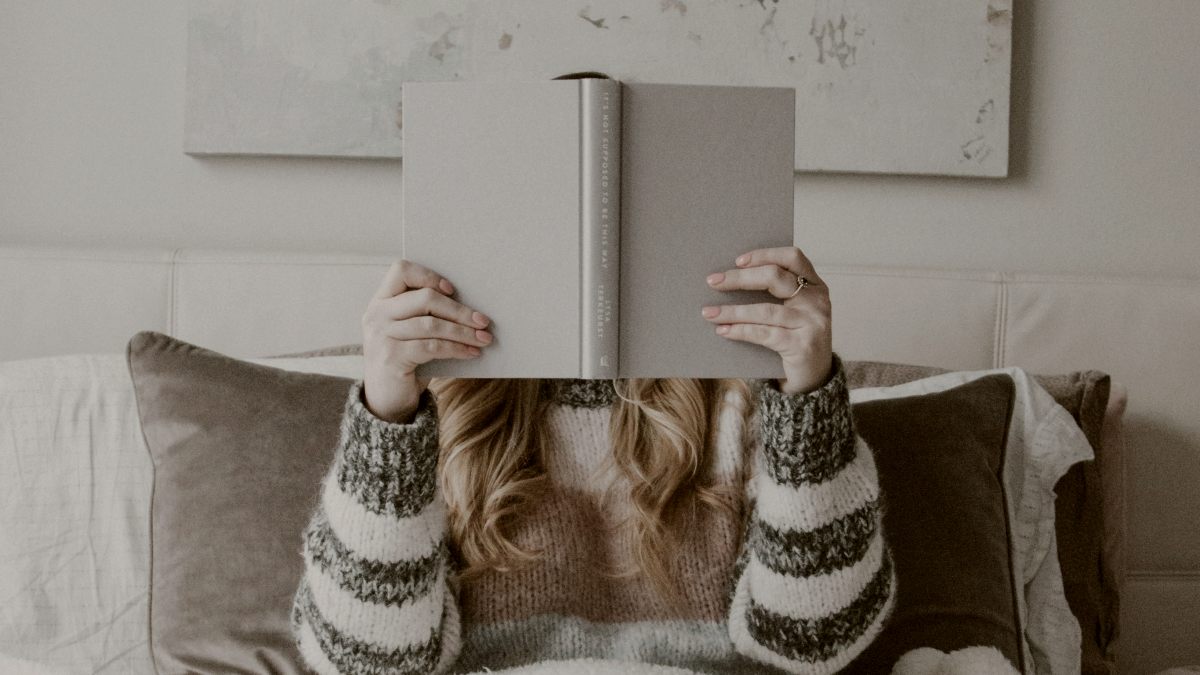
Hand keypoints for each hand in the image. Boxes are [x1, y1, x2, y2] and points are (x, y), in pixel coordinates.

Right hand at [361, 259, 493, 422]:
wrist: (386, 401)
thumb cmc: (406, 361)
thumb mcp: (410, 332)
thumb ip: (426, 314)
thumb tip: (471, 307)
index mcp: (381, 301)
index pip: (401, 270)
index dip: (429, 276)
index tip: (452, 289)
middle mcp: (377, 315)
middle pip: (425, 298)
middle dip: (459, 310)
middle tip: (483, 321)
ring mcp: (381, 336)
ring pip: (432, 324)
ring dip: (463, 331)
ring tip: (484, 339)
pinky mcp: (391, 357)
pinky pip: (432, 347)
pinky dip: (456, 348)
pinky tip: (471, 353)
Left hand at [701, 246, 832, 395]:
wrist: (815, 377)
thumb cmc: (796, 337)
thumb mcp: (792, 311)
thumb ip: (774, 294)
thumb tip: (728, 280)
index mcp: (815, 285)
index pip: (792, 257)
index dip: (764, 255)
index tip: (737, 260)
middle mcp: (817, 300)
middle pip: (775, 277)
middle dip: (740, 278)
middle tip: (713, 282)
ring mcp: (812, 323)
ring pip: (765, 310)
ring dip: (732, 311)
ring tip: (709, 312)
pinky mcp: (802, 346)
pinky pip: (764, 334)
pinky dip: (740, 331)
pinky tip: (723, 330)